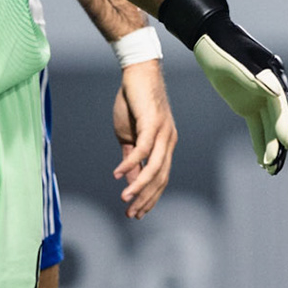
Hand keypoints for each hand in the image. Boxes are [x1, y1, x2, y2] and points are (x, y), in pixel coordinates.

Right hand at [111, 59, 176, 218]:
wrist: (137, 72)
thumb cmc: (133, 103)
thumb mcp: (130, 136)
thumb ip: (132, 158)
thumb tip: (130, 179)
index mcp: (165, 146)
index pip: (161, 178)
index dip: (150, 197)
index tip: (137, 213)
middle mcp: (169, 141)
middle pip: (160, 178)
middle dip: (146, 198)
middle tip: (131, 214)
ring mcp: (163, 132)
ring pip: (155, 167)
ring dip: (140, 186)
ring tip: (125, 199)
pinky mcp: (153, 122)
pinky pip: (143, 149)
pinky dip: (130, 163)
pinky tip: (118, 174)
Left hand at [157, 0, 287, 173]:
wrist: (210, 38)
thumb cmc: (224, 46)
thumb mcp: (237, 60)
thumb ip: (256, 77)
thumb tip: (276, 94)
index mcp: (274, 76)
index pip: (283, 105)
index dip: (285, 125)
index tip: (286, 143)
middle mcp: (272, 89)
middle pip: (280, 120)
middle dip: (280, 143)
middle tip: (275, 163)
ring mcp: (261, 98)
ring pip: (270, 128)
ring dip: (272, 148)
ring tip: (271, 170)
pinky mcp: (248, 105)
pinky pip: (257, 128)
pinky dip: (260, 144)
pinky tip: (261, 162)